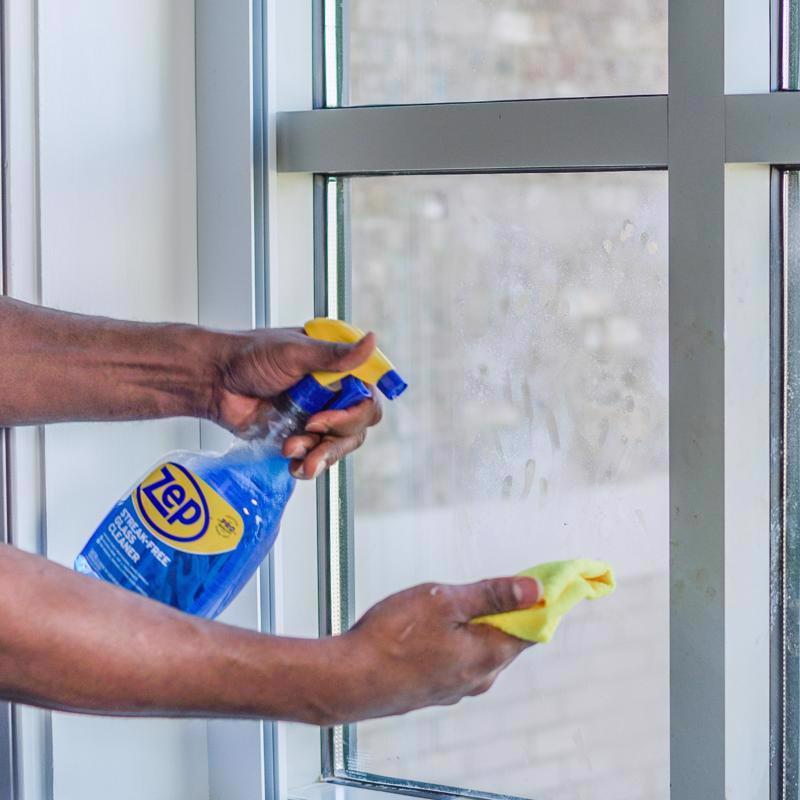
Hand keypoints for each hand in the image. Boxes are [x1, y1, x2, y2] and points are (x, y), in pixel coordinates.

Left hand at [208, 327, 382, 478]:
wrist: (213, 381)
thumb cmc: (248, 356)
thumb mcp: (295, 351)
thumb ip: (334, 356)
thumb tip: (371, 341)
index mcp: (335, 368)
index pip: (366, 396)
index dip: (356, 411)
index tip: (333, 416)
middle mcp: (331, 393)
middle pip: (358, 425)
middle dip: (337, 434)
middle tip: (310, 428)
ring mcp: (316, 416)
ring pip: (339, 445)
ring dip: (319, 452)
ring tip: (291, 448)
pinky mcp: (298, 436)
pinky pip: (316, 457)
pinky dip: (308, 464)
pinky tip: (295, 465)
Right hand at [323, 576, 541, 723]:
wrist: (347, 681)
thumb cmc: (391, 639)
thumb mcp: (444, 601)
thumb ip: (492, 596)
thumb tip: (533, 590)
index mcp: (488, 656)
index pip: (533, 628)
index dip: (537, 602)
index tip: (534, 581)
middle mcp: (479, 679)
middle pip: (507, 639)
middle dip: (501, 611)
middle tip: (476, 586)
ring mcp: (456, 688)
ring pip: (480, 649)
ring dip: (474, 625)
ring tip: (442, 606)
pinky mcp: (434, 690)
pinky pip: (459, 660)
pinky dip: (455, 641)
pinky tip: (427, 629)